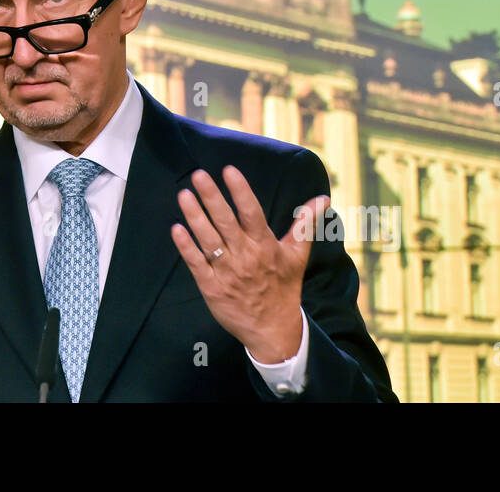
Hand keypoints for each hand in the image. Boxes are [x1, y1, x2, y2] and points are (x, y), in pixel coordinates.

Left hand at [170, 165, 328, 364]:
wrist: (273, 330)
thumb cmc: (284, 287)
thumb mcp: (297, 255)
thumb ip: (305, 224)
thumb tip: (322, 198)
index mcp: (265, 246)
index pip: (252, 213)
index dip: (241, 192)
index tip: (229, 170)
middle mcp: (245, 256)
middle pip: (226, 222)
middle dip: (212, 198)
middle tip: (198, 175)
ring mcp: (227, 273)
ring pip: (208, 240)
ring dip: (195, 217)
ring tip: (183, 195)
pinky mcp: (212, 288)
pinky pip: (197, 264)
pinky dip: (186, 248)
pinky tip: (176, 229)